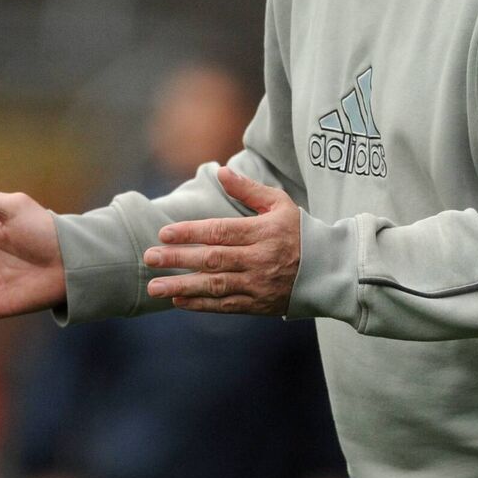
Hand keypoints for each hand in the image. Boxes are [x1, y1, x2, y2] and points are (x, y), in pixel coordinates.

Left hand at [144, 166, 299, 314]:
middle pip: (212, 259)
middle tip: (149, 258)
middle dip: (178, 259)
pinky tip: (178, 301)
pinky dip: (201, 305)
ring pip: (215, 286)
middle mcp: (259, 259)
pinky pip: (226, 306)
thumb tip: (221, 171)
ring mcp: (258, 285)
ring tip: (154, 287)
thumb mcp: (279, 204)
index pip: (220, 231)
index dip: (190, 232)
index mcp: (263, 232)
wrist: (329, 270)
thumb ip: (248, 190)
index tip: (164, 233)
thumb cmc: (300, 231)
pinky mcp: (259, 304)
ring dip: (182, 286)